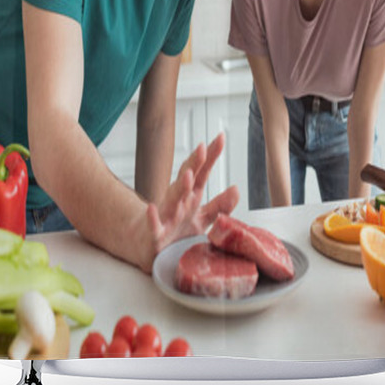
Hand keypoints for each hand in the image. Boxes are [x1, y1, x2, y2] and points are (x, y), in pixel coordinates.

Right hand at [137, 133, 238, 271]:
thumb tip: (236, 189)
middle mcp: (179, 201)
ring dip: (180, 186)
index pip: (203, 172)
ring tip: (188, 175)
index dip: (211, 155)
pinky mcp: (156, 234)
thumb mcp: (203, 218)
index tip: (221, 137)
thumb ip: (220, 205)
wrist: (147, 247)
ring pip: (172, 199)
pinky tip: (151, 209)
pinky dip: (152, 218)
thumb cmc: (176, 230)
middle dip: (194, 163)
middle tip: (203, 147)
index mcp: (191, 195)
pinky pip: (154, 226)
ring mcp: (167, 216)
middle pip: (187, 178)